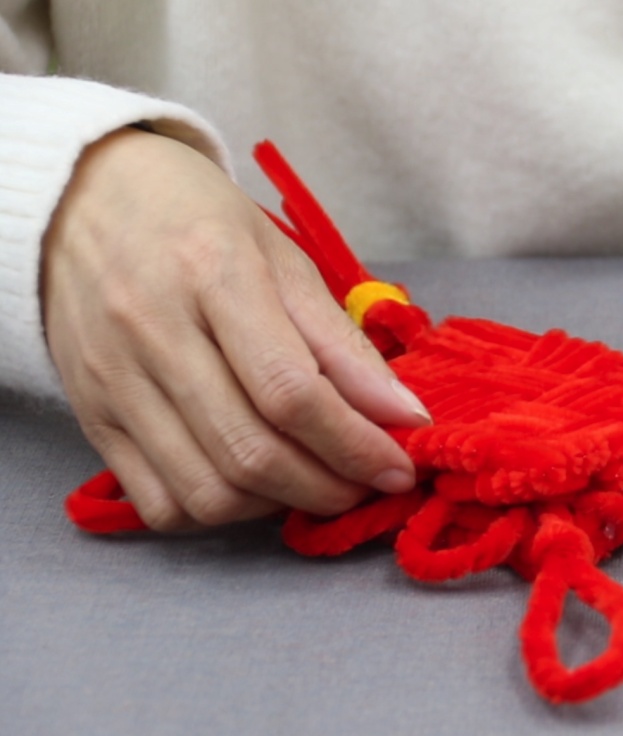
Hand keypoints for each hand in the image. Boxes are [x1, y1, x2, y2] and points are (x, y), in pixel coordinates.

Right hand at [42, 128, 430, 530]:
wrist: (81, 199)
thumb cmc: (200, 222)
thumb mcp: (285, 259)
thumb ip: (343, 343)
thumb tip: (404, 415)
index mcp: (212, 272)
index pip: (291, 391)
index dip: (356, 444)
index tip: (398, 467)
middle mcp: (151, 330)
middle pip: (251, 451)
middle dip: (329, 487)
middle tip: (367, 484)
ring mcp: (111, 381)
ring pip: (207, 492)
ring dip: (279, 506)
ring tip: (317, 482)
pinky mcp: (90, 418)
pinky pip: (159, 503)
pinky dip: (220, 511)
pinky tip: (254, 485)